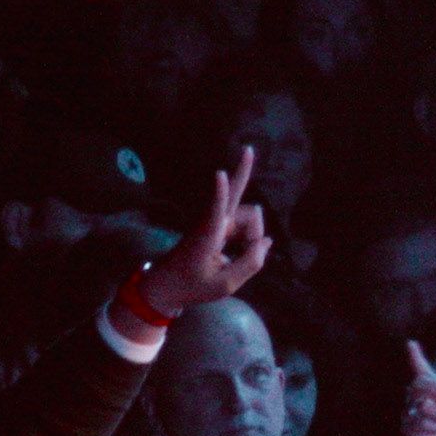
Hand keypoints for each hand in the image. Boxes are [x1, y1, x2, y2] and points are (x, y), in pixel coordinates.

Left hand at [134, 147, 274, 318]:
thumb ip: (251, 263)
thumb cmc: (192, 286)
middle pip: (248, 211)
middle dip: (256, 222)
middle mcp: (213, 223)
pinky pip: (245, 224)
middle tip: (248, 150)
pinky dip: (250, 237)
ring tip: (241, 258)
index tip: (219, 175)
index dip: (220, 193)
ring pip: (250, 218)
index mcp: (207, 237)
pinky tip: (244, 250)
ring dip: (254, 236)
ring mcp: (216, 222)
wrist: (167, 285)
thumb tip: (267, 242)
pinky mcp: (218, 225)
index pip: (215, 210)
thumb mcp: (226, 285)